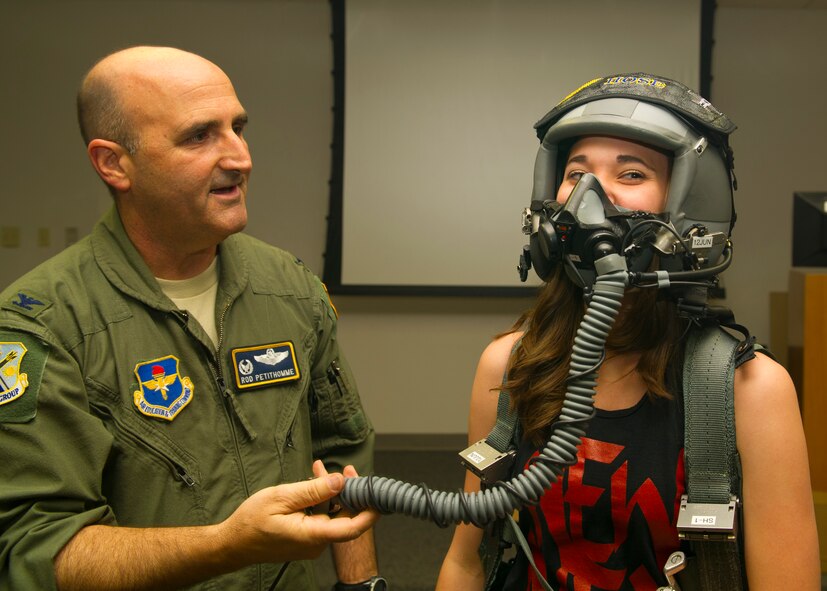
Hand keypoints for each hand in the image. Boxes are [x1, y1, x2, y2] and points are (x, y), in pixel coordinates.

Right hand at [218, 460, 378, 565]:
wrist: (232, 543)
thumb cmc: (251, 522)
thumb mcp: (282, 497)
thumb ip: (313, 490)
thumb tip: (339, 481)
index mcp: (313, 535)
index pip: (353, 527)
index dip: (370, 511)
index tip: (377, 493)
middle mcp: (316, 543)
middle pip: (344, 517)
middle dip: (348, 491)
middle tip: (346, 469)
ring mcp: (311, 542)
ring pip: (332, 515)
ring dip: (331, 493)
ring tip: (320, 469)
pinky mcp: (305, 538)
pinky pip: (321, 518)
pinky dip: (320, 500)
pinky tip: (312, 482)